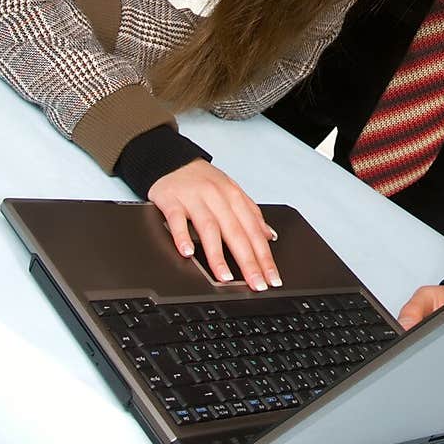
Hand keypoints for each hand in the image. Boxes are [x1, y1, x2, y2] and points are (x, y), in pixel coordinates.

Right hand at [148, 160, 280, 291]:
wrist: (174, 160)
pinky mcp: (172, 200)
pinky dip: (182, 236)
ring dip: (217, 255)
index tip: (271, 278)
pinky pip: (177, 220)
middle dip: (248, 261)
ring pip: (209, 228)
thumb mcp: (231, 192)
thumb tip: (269, 236)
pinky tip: (186, 253)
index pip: (254, 231)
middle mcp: (217, 197)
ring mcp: (194, 198)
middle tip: (255, 284)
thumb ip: (250, 214)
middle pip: (236, 232)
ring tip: (225, 277)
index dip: (264, 256)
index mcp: (234, 196)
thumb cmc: (204, 180)